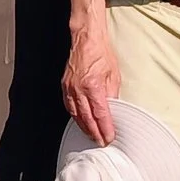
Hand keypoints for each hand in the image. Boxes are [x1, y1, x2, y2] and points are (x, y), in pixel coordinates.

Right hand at [61, 24, 120, 143]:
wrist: (86, 39)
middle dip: (95, 132)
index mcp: (93, 86)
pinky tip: (80, 120)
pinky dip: (76, 116)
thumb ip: (112, 94)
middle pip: (87, 118)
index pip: (100, 114)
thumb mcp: (114, 75)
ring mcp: (70, 87)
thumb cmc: (100, 52)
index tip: (109, 137)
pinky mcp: (65, 85)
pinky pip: (69, 106)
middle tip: (101, 141)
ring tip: (92, 134)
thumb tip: (113, 108)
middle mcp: (79, 89)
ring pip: (76, 114)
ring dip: (84, 127)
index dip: (105, 128)